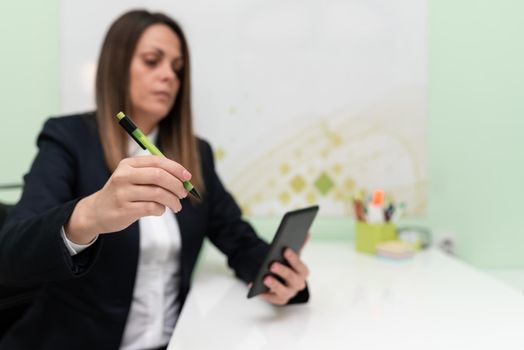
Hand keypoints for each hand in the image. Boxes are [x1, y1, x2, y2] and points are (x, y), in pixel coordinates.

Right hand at [65, 155, 190, 243]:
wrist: (96, 212)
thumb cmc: (122, 193)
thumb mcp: (133, 177)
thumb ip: (155, 174)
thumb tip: (184, 179)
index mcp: (128, 164)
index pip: (157, 161)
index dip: (176, 168)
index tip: (187, 177)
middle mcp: (124, 176)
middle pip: (159, 176)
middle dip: (177, 185)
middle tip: (183, 193)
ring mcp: (123, 193)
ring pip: (158, 193)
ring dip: (173, 200)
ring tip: (176, 205)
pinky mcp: (124, 210)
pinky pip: (152, 208)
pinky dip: (161, 210)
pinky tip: (160, 210)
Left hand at [258, 246, 309, 304]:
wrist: (282, 279)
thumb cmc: (287, 265)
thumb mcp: (291, 256)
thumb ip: (298, 245)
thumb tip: (306, 233)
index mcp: (303, 272)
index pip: (300, 266)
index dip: (293, 258)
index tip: (285, 249)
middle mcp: (298, 285)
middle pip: (292, 279)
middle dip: (283, 271)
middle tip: (272, 264)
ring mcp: (289, 294)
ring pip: (282, 291)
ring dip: (274, 284)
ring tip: (264, 278)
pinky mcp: (279, 300)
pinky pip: (270, 297)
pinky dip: (262, 293)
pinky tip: (253, 285)